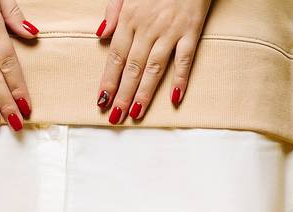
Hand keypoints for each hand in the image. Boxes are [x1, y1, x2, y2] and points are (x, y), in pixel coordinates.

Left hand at [95, 0, 212, 123]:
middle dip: (122, 95)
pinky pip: (185, 59)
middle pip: (132, 67)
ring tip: (136, 114)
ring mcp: (171, 30)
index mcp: (130, 18)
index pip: (115, 56)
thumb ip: (114, 11)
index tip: (101, 101)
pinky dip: (181, 78)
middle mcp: (148, 27)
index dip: (108, 80)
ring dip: (144, 92)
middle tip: (115, 118)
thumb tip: (101, 35)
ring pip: (155, 67)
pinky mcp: (191, 30)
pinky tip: (175, 98)